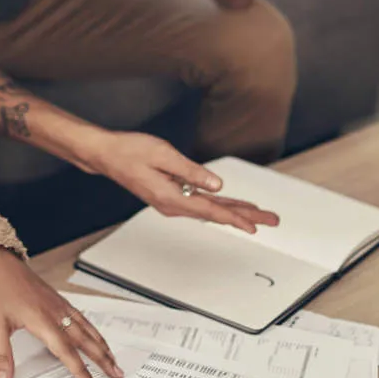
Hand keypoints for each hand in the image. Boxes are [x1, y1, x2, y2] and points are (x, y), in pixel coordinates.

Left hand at [0, 247, 121, 377]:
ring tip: (113, 358)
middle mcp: (54, 311)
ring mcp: (57, 303)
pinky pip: (79, 315)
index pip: (66, 351)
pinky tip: (94, 334)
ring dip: (101, 344)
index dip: (80, 371)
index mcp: (41, 319)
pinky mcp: (55, 297)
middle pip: (84, 339)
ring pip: (86, 326)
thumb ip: (2, 356)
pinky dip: (91, 328)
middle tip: (117, 373)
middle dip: (102, 358)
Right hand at [81, 130, 279, 232]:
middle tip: (271, 220)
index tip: (255, 225)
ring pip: (210, 209)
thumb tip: (217, 184)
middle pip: (215, 214)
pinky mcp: (171, 194)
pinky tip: (230, 203)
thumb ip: (191, 172)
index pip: (211, 211)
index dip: (236, 218)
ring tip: (258, 214)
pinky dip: (219, 203)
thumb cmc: (130, 152)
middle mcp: (173, 204)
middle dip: (245, 216)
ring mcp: (172, 201)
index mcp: (171, 198)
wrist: (107, 155)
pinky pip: (201, 202)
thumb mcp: (163, 155)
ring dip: (235, 211)